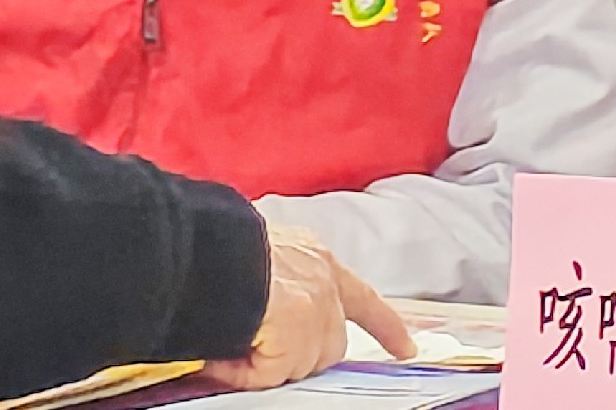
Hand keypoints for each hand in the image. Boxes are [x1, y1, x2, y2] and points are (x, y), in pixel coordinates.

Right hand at [206, 225, 413, 390]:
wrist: (211, 248)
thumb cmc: (222, 242)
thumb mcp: (261, 250)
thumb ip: (277, 279)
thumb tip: (260, 315)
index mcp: (317, 259)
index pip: (362, 298)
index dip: (384, 326)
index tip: (405, 348)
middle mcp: (325, 286)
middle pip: (329, 343)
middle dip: (300, 352)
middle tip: (259, 345)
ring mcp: (315, 315)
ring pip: (301, 362)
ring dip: (268, 360)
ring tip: (226, 340)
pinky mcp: (297, 341)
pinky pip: (270, 374)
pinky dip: (245, 371)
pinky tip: (221, 356)